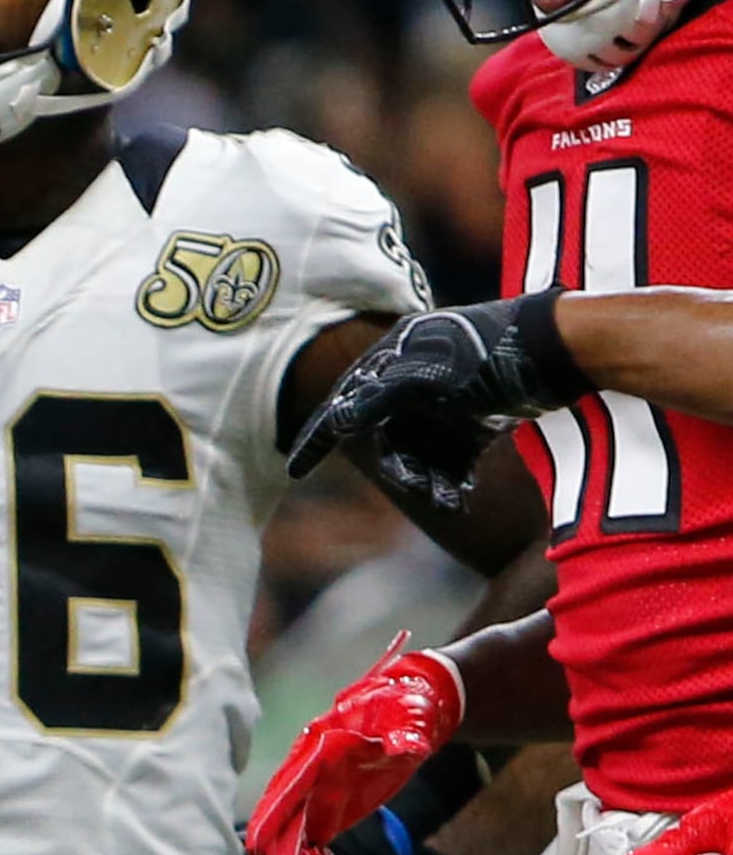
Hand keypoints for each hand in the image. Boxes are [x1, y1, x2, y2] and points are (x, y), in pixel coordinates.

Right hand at [244, 637, 462, 854]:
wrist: (407, 709)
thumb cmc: (402, 708)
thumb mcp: (407, 718)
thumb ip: (403, 736)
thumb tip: (406, 748)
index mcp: (318, 750)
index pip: (290, 787)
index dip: (272, 817)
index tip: (256, 848)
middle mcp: (308, 776)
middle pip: (288, 826)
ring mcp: (316, 796)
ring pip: (298, 844)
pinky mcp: (328, 811)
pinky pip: (315, 847)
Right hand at [285, 295, 587, 502]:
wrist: (559, 352)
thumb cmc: (490, 352)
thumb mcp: (428, 374)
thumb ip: (379, 398)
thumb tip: (335, 423)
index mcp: (392, 362)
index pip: (343, 405)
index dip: (316, 438)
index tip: (296, 469)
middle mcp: (412, 385)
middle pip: (386, 440)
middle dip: (399, 470)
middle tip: (421, 490)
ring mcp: (443, 406)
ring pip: (418, 455)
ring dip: (427, 481)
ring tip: (449, 501)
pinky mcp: (473, 424)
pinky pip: (448, 461)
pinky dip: (450, 480)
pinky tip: (460, 496)